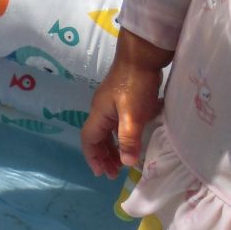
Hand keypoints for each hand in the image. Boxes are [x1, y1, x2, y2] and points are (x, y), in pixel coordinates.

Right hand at [80, 29, 171, 177]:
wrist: (142, 55)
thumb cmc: (135, 84)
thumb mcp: (133, 115)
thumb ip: (128, 139)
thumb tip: (127, 163)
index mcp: (99, 113)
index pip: (89, 140)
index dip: (93, 158)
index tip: (102, 174)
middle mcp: (101, 108)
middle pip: (97, 136)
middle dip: (103, 156)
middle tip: (115, 173)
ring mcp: (111, 102)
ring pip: (107, 130)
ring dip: (113, 147)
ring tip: (124, 161)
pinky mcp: (122, 97)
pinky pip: (117, 123)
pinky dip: (121, 136)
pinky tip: (134, 140)